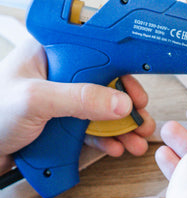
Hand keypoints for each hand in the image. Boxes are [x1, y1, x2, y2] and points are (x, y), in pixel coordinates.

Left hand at [0, 37, 154, 173]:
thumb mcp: (35, 101)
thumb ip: (79, 98)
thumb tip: (119, 101)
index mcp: (49, 53)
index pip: (94, 51)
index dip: (120, 66)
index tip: (136, 84)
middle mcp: (58, 75)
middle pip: (105, 83)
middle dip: (127, 103)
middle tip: (140, 115)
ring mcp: (61, 101)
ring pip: (101, 109)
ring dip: (122, 126)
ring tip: (135, 138)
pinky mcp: (61, 124)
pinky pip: (91, 129)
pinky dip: (107, 139)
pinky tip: (115, 146)